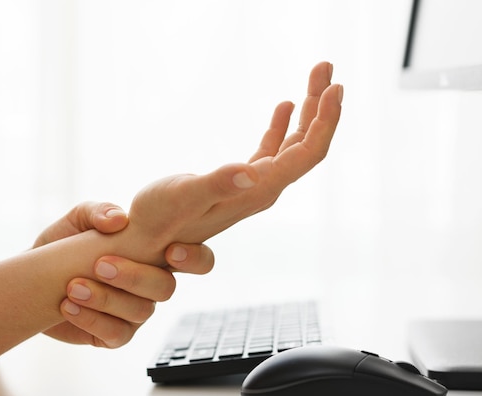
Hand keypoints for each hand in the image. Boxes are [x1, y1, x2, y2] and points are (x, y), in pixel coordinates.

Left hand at [33, 201, 214, 344]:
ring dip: (106, 298)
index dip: (194, 258)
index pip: (197, 260)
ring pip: (140, 312)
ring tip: (73, 286)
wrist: (33, 273)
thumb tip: (119, 221)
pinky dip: (91, 319)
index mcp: (155, 254)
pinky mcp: (115, 334)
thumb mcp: (80, 217)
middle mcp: (152, 284)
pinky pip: (117, 334)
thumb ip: (100, 211)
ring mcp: (135, 312)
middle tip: (100, 264)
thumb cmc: (65, 241)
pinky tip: (68, 305)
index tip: (170, 250)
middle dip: (135, 276)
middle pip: (166, 288)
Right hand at [114, 62, 342, 263]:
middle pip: (307, 145)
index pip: (306, 154)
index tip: (334, 87)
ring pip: (292, 145)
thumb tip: (252, 171)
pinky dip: (281, 126)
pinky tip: (285, 106)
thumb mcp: (182, 197)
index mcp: (258, 190)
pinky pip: (271, 150)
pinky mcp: (240, 182)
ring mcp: (253, 185)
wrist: (147, 241)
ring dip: (306, 111)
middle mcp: (263, 189)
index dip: (325, 121)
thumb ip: (216, 184)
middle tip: (326, 66)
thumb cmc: (158, 220)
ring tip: (315, 77)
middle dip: (321, 106)